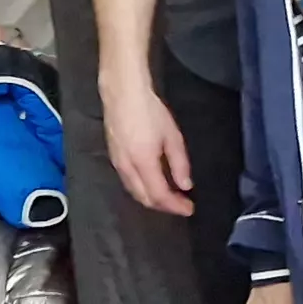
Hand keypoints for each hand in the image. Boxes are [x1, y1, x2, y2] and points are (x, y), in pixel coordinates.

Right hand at [102, 73, 197, 216]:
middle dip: (163, 206)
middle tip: (182, 205)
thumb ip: (179, 163)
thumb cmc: (150, 111)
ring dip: (152, 199)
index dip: (175, 206)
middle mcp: (126, 167)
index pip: (159, 195)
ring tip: (170, 198)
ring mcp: (117, 163)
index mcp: (142, 162)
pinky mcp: (113, 157)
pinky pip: (128, 182)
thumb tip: (185, 186)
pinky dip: (142, 189)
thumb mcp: (172, 136)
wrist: (122, 94)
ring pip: (134, 192)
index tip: (189, 209)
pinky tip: (153, 184)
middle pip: (144, 198)